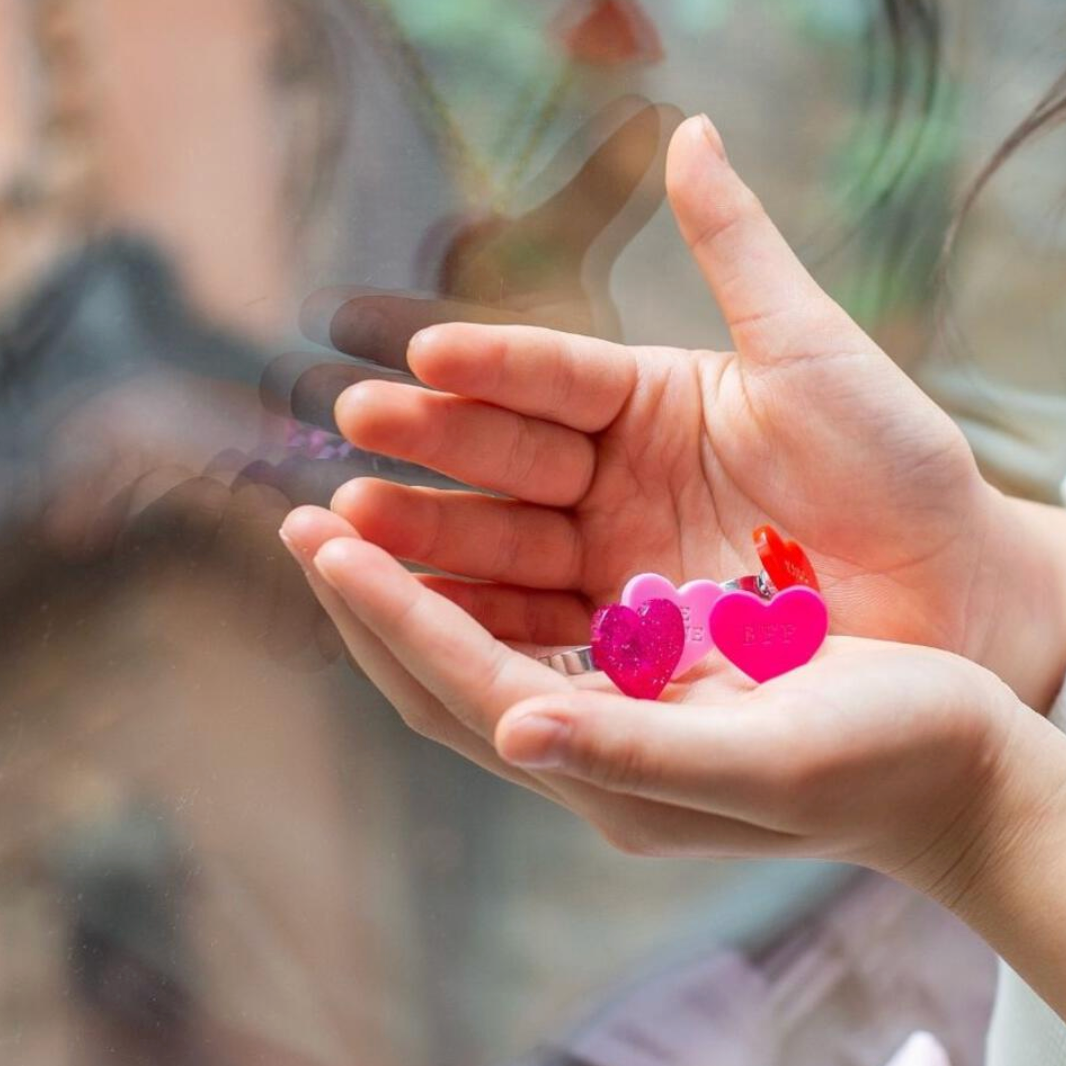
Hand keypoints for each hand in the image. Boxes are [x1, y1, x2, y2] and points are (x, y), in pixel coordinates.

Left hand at [282, 507, 1065, 1015]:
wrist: (958, 764)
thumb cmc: (887, 760)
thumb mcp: (770, 760)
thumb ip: (638, 751)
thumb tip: (515, 730)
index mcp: (613, 773)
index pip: (467, 686)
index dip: (392, 614)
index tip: (324, 539)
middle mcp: (595, 740)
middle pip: (447, 668)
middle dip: (373, 594)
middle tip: (305, 518)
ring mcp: (614, 699)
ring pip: (482, 631)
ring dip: (417, 569)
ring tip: (356, 503)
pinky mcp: (645, 662)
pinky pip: (535, 610)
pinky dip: (483, 565)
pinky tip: (461, 518)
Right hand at [322, 114, 1065, 709]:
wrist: (950, 591)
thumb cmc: (895, 464)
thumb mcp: (812, 350)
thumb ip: (738, 250)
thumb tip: (688, 130)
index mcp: (648, 401)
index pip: (552, 376)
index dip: (492, 368)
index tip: (425, 355)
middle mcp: (613, 478)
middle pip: (507, 460)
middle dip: (432, 447)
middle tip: (355, 428)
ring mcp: (609, 558)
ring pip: (505, 544)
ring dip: (431, 536)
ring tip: (354, 520)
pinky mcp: (618, 637)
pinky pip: (536, 623)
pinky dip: (477, 616)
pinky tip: (415, 605)